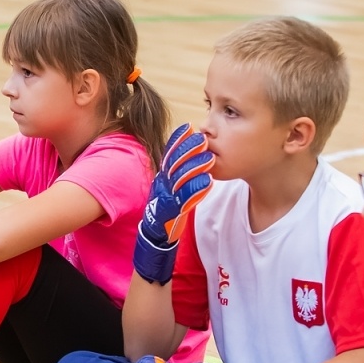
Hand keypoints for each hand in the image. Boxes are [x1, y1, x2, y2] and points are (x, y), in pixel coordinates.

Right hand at [134, 124, 214, 284]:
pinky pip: (185, 200)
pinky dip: (195, 191)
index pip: (168, 155)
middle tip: (203, 138)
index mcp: (162, 177)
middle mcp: (162, 185)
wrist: (154, 235)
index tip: (189, 127)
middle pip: (174, 164)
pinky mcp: (171, 212)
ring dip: (195, 168)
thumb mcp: (169, 187)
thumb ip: (176, 171)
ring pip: (180, 180)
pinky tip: (207, 183)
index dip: (177, 140)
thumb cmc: (165, 209)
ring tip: (209, 159)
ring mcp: (166, 198)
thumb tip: (186, 151)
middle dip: (188, 150)